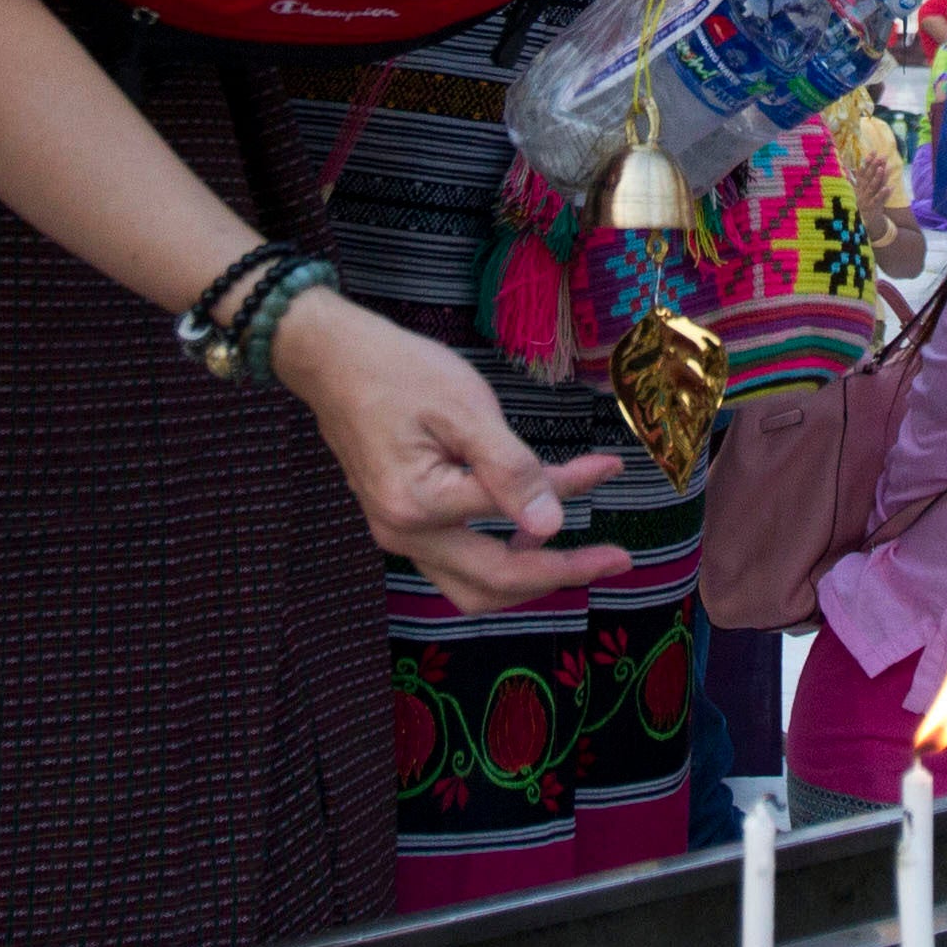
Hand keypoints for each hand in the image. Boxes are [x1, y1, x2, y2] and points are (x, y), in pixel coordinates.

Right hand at [270, 291, 631, 610]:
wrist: (331, 360)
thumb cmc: (397, 372)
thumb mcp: (464, 408)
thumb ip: (511, 470)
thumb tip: (552, 527)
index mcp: (421, 506)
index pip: (515, 515)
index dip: (570, 493)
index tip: (611, 470)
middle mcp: (404, 535)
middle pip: (493, 583)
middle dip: (560, 574)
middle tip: (615, 558)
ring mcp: (397, 535)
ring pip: (471, 586)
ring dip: (525, 578)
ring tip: (575, 557)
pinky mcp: (398, 524)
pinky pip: (453, 562)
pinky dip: (495, 558)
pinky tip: (524, 533)